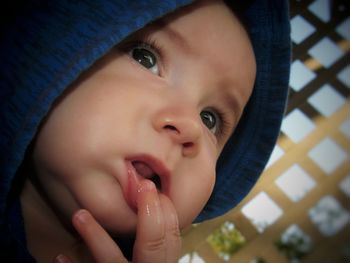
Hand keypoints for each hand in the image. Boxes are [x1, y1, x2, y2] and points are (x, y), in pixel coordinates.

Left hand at [54, 182, 180, 262]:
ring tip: (79, 215)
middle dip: (150, 216)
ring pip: (112, 262)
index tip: (155, 190)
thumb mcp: (156, 262)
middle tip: (143, 187)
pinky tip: (59, 256)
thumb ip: (157, 249)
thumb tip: (159, 214)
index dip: (167, 214)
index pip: (170, 241)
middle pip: (153, 250)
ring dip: (97, 238)